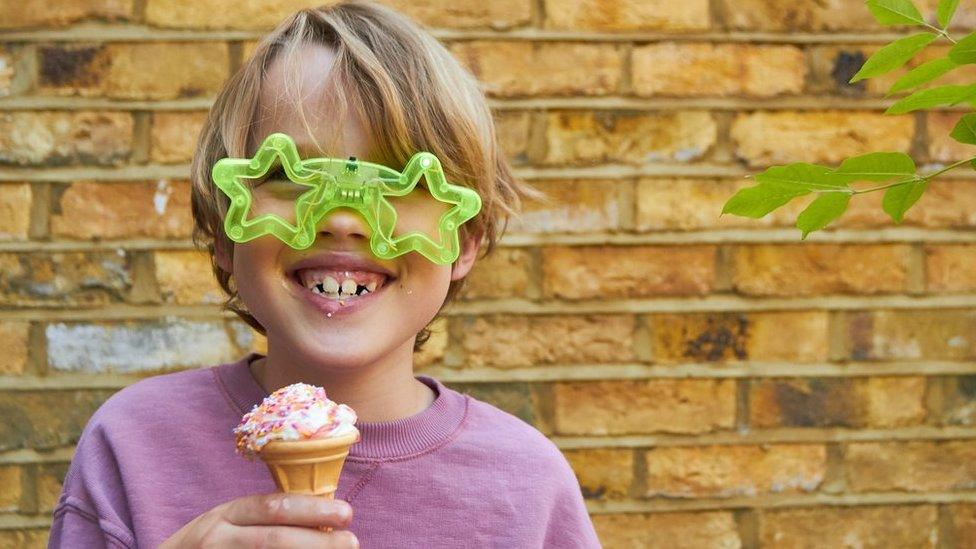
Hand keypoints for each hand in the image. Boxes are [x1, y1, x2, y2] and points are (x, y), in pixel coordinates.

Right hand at [159, 493, 357, 547]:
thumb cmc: (208, 545)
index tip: (347, 514)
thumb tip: (322, 520)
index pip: (274, 507)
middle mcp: (218, 538)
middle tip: (352, 541)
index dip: (313, 510)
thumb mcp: (229, 522)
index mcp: (226, 513)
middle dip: (318, 541)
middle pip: (275, 539)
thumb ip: (263, 518)